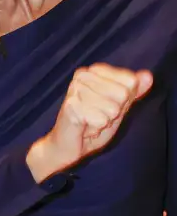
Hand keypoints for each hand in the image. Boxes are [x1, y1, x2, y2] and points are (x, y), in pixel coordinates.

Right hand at [27, 63, 152, 182]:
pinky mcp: (71, 106)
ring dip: (104, 120)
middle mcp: (82, 75)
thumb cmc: (92, 123)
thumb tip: (148, 75)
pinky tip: (84, 126)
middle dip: (114, 111)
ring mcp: (75, 89)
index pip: (130, 81)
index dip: (124, 100)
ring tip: (90, 121)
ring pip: (113, 108)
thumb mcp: (117, 107)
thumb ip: (133, 92)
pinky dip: (96, 128)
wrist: (67, 144)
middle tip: (97, 115)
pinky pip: (101, 119)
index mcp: (94, 71)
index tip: (107, 105)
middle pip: (123, 94)